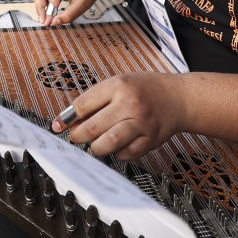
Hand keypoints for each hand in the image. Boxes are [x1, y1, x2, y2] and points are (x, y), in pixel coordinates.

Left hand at [51, 72, 187, 159]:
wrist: (178, 98)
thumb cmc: (146, 89)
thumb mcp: (120, 83)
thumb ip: (96, 100)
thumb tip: (70, 121)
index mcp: (119, 85)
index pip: (83, 104)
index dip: (67, 118)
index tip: (59, 125)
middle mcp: (130, 104)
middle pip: (92, 127)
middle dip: (77, 136)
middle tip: (75, 137)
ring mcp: (141, 123)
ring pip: (107, 144)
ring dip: (95, 147)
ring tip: (95, 144)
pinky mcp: (150, 140)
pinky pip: (125, 154)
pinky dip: (116, 154)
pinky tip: (117, 146)